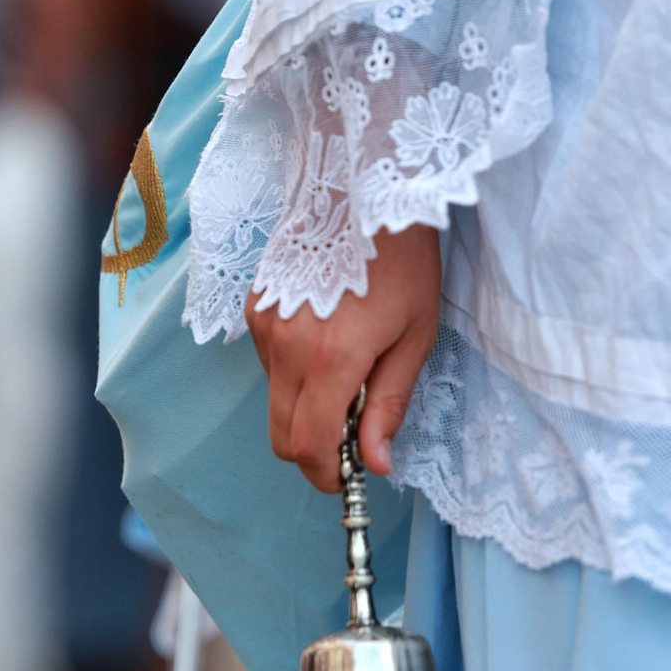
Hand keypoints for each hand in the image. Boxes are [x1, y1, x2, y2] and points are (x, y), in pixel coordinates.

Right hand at [245, 224, 440, 491]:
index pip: (309, 446)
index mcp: (330, 359)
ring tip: (349, 370)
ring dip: (307, 407)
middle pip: (281, 435)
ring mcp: (264, 325)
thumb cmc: (404, 264)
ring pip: (275, 401)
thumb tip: (375, 464)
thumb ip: (389, 405)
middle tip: (354, 433)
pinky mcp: (255, 308)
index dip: (326, 476)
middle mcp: (286, 346)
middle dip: (314, 450)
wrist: (365, 192)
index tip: (348, 478)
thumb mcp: (415, 339)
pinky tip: (328, 338)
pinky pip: (269, 365)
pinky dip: (295, 372)